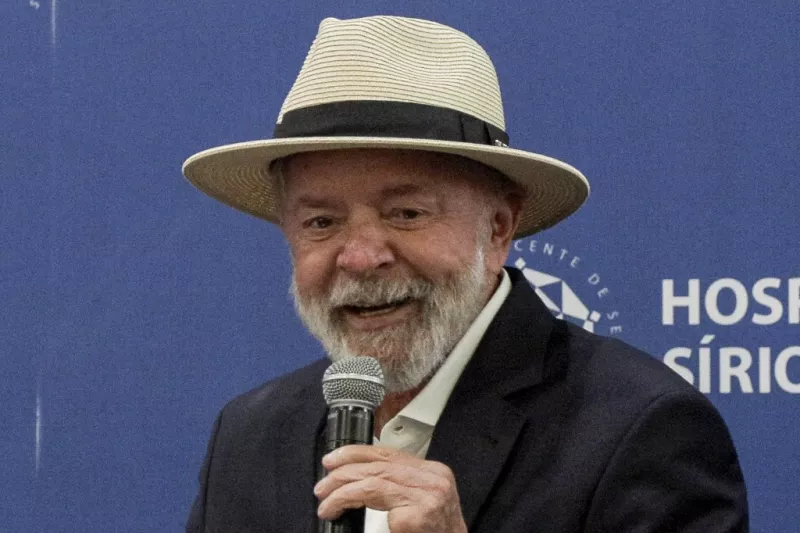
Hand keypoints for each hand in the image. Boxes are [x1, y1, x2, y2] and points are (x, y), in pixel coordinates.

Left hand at [314, 445, 467, 532]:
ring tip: (325, 500)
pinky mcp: (417, 514)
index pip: (390, 453)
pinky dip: (348, 500)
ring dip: (341, 489)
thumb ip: (399, 487)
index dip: (357, 453)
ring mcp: (427, 495)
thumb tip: (358, 479)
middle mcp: (434, 480)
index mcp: (435, 473)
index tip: (334, 459)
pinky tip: (336, 509)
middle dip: (344, 471)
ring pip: (373, 479)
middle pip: (380, 464)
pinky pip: (374, 499)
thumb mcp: (420, 504)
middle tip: (323, 484)